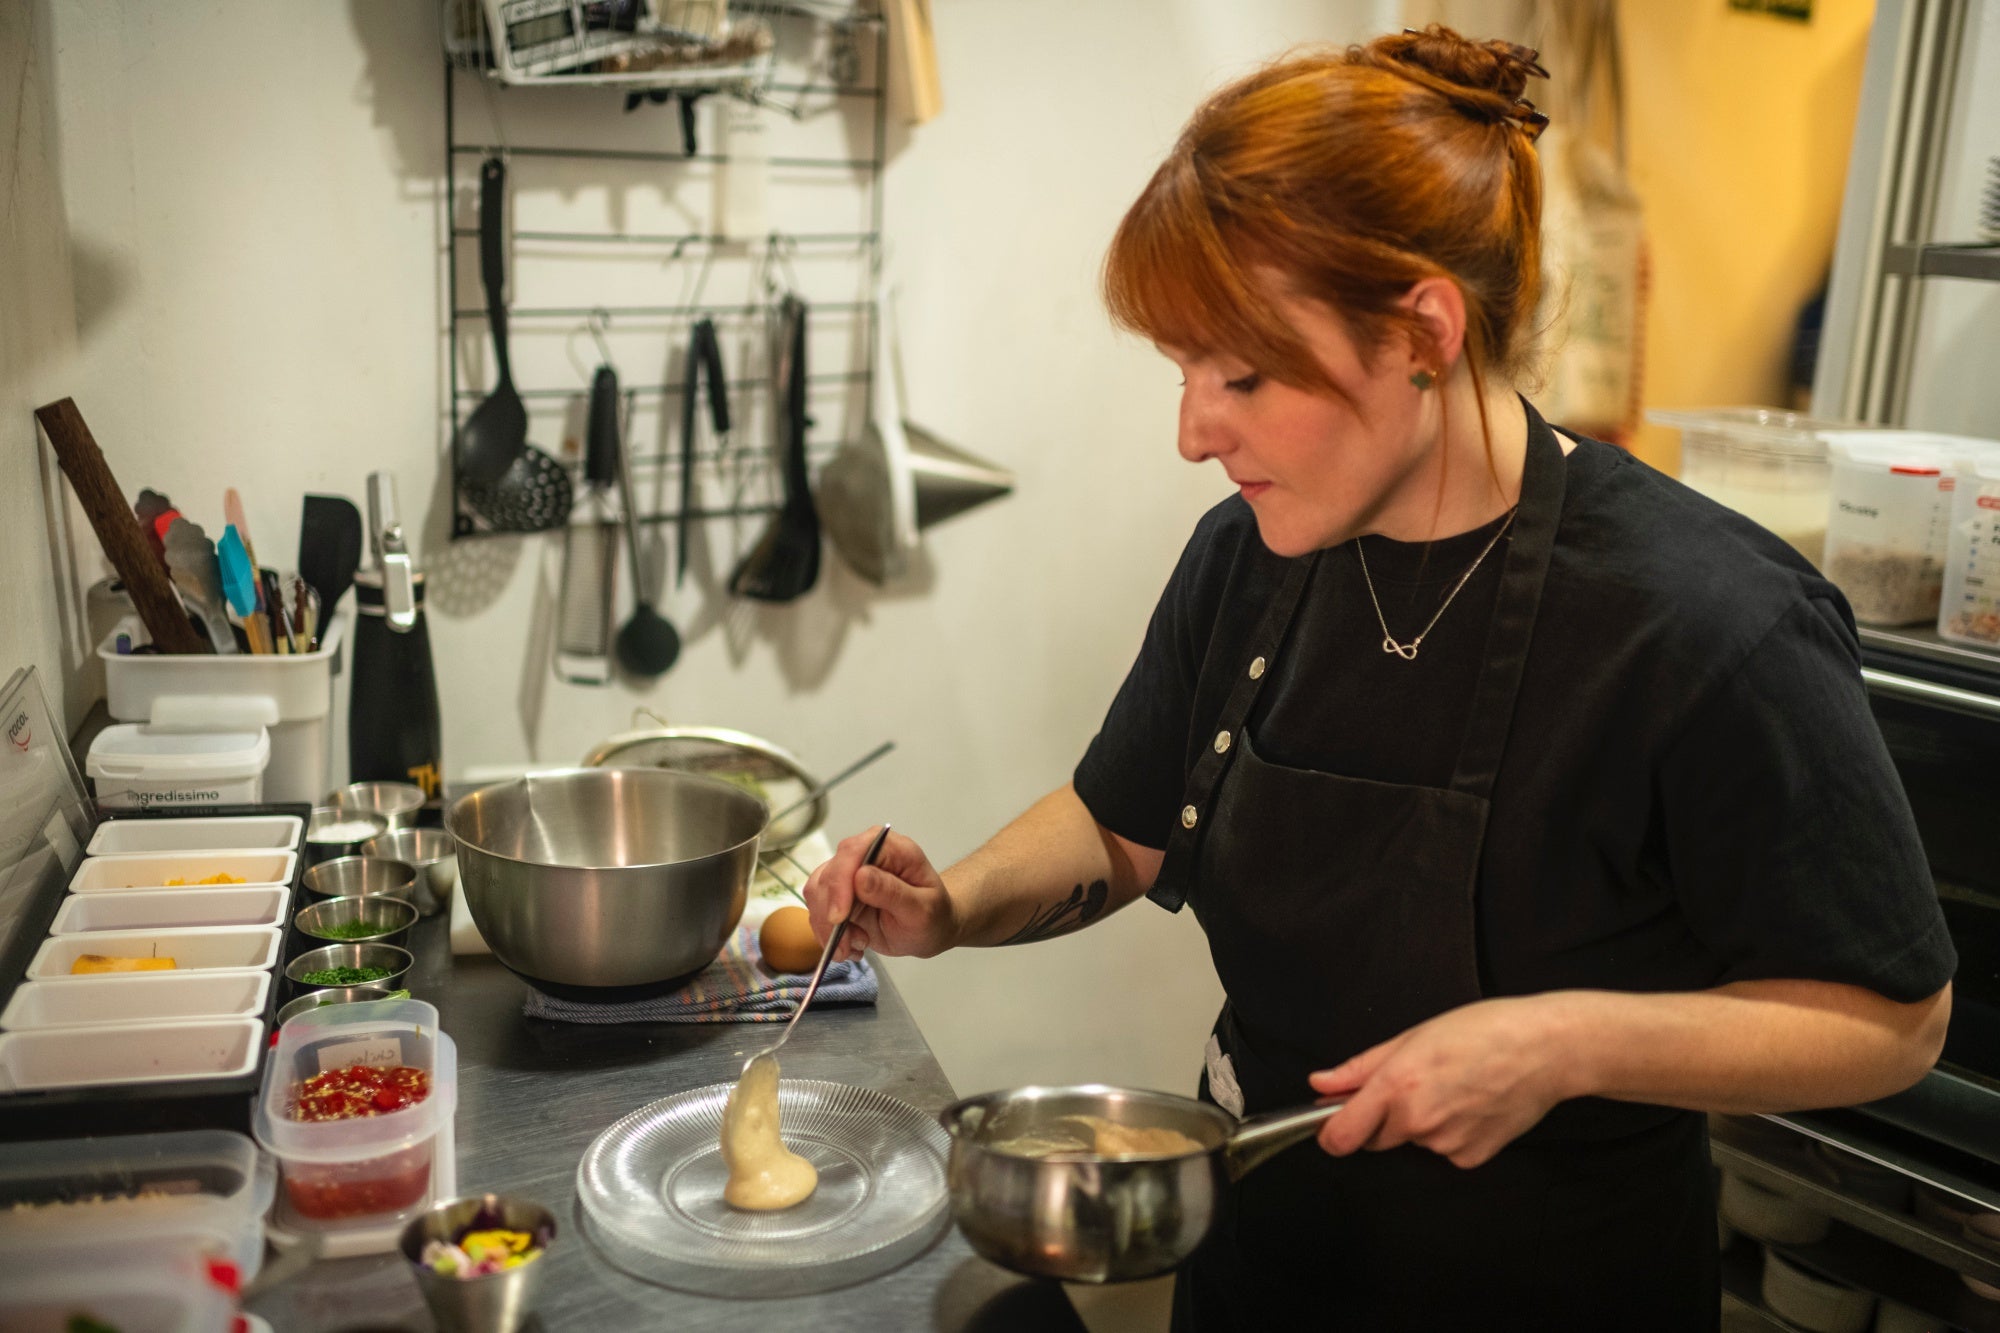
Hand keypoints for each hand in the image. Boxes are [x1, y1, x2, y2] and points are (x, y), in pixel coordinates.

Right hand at [802, 826, 958, 960]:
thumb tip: (860, 876)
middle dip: (831, 916)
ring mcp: (847, 874)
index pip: (852, 853)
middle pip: (828, 876)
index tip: (840, 918)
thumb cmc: (933, 915)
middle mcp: (863, 854)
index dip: (840, 884)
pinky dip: (829, 935)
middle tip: (849, 945)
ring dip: (829, 928)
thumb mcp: (922, 909)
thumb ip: (893, 892)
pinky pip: (818, 912)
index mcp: (889, 847)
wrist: (930, 928)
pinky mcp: (837, 895)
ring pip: (817, 895)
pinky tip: (852, 947)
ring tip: (857, 947)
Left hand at [1307, 995, 1579, 1168]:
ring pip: (1413, 1141)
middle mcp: (1418, 1121)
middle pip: (1376, 1137)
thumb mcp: (1412, 1036)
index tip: (1333, 1122)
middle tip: (1414, 1083)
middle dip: (1382, 1118)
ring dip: (1421, 1122)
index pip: (1341, 1136)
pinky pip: (1444, 1150)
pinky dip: (1450, 1133)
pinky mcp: (1471, 1158)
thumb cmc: (1484, 1031)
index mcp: (1397, 1086)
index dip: (1330, 1132)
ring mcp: (1446, 1144)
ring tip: (1453, 1087)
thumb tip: (1321, 1083)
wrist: (1546, 1050)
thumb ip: (1360, 1067)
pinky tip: (1472, 1104)